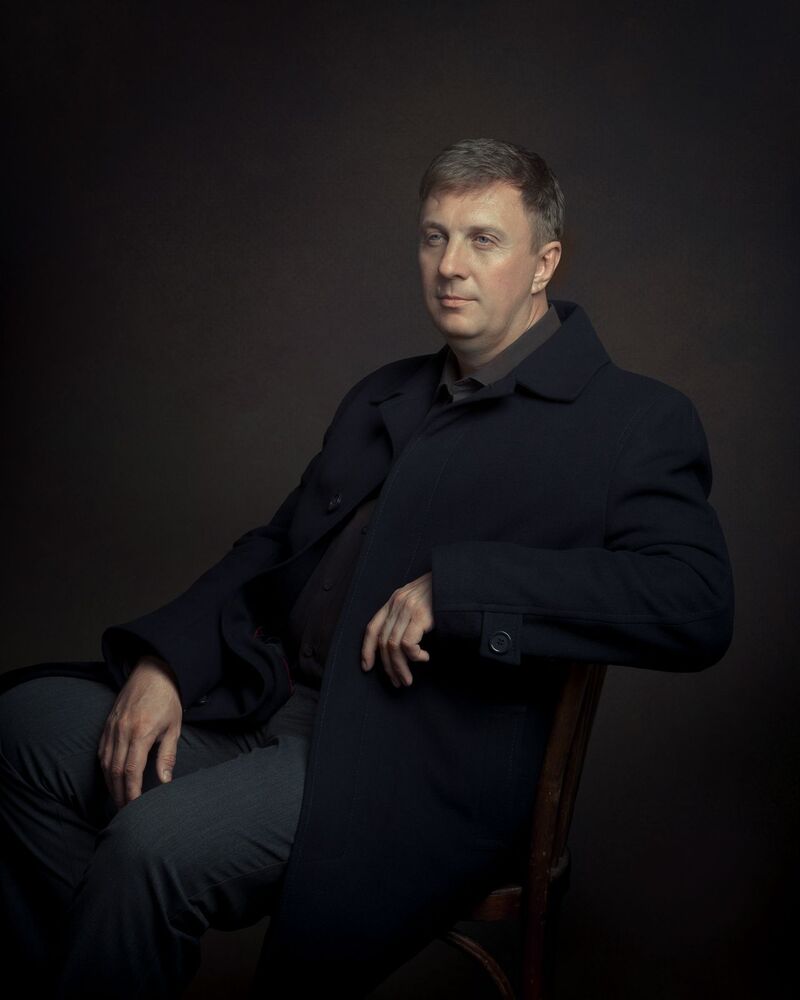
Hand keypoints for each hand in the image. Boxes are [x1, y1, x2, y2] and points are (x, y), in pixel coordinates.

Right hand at [98, 654, 182, 809]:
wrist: (153, 671)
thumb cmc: (167, 699)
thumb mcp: (174, 727)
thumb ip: (167, 755)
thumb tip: (164, 781)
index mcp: (140, 733)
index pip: (131, 771)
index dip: (131, 792)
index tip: (135, 807)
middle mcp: (122, 731)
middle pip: (115, 772)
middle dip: (119, 794)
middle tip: (126, 811)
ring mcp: (112, 727)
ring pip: (105, 764)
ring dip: (110, 784)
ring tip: (119, 799)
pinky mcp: (107, 724)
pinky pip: (101, 751)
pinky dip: (105, 769)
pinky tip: (111, 778)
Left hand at [361, 572, 432, 687]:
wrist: (456, 578)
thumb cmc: (441, 592)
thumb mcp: (418, 600)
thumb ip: (406, 615)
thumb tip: (402, 644)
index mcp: (393, 601)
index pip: (372, 628)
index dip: (367, 649)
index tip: (366, 667)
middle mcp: (396, 604)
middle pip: (382, 641)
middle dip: (388, 666)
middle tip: (397, 681)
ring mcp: (407, 609)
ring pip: (394, 646)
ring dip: (400, 667)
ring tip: (408, 679)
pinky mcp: (420, 615)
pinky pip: (408, 644)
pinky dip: (415, 656)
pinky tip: (424, 658)